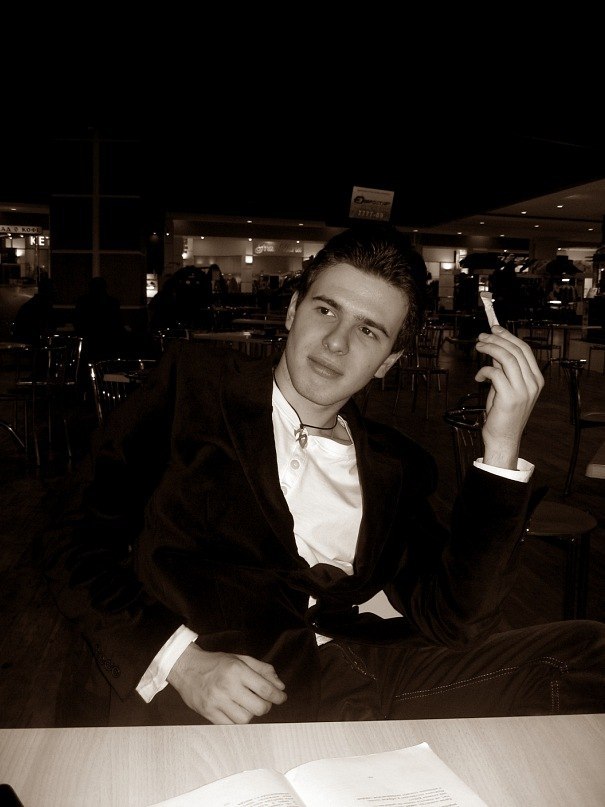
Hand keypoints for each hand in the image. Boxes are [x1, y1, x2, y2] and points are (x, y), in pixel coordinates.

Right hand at [166, 643, 286, 723]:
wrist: (186, 668)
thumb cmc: (216, 663)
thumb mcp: (240, 659)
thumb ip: (262, 670)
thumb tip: (280, 686)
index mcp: (237, 670)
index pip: (265, 689)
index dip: (278, 696)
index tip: (282, 697)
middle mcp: (227, 686)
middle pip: (258, 708)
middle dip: (266, 706)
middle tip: (264, 702)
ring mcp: (217, 701)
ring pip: (245, 719)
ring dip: (251, 714)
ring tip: (248, 705)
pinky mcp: (208, 713)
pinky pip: (230, 725)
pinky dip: (237, 720)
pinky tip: (237, 711)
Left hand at [474, 325, 543, 469]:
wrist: (503, 438)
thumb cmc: (503, 413)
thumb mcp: (506, 386)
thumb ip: (504, 369)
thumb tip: (494, 349)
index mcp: (536, 379)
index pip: (525, 350)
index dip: (508, 336)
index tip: (495, 329)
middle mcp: (533, 383)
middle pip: (516, 350)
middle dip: (497, 339)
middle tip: (482, 336)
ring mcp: (524, 390)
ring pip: (507, 358)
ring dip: (490, 349)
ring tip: (478, 347)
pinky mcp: (510, 397)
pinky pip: (495, 373)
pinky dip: (484, 370)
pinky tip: (478, 377)